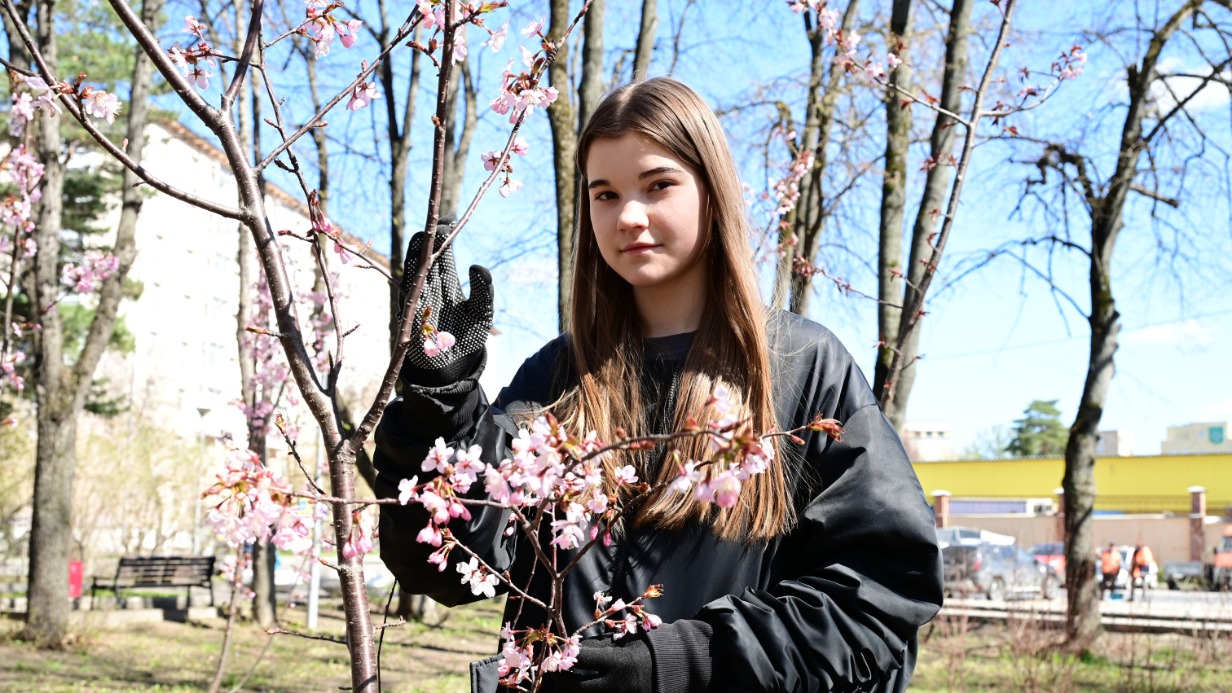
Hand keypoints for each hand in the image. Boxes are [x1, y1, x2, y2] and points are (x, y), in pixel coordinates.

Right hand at [400, 217, 493, 386]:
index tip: (449, 220)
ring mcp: (417, 299)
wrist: (452, 367)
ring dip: (417, 254)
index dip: (444, 236)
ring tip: (423, 237)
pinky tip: (415, 266)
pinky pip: (407, 293)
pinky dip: (410, 279)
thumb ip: (484, 290)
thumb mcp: (482, 312)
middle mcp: (429, 287)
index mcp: (446, 283)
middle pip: (426, 256)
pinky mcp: (409, 314)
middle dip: (429, 240)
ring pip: (414, 271)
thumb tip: (476, 266)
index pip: (442, 253)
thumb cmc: (467, 337)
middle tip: (435, 223)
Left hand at [547, 635, 652, 692]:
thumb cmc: (647, 648)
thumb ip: (598, 646)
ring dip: (570, 690)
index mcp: (619, 663)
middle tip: (554, 671)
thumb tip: (572, 650)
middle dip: (561, 679)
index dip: (566, 655)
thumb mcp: (623, 641)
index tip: (559, 652)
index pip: (582, 659)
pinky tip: (583, 689)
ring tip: (567, 682)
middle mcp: (617, 685)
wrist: (674, 668)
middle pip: (577, 687)